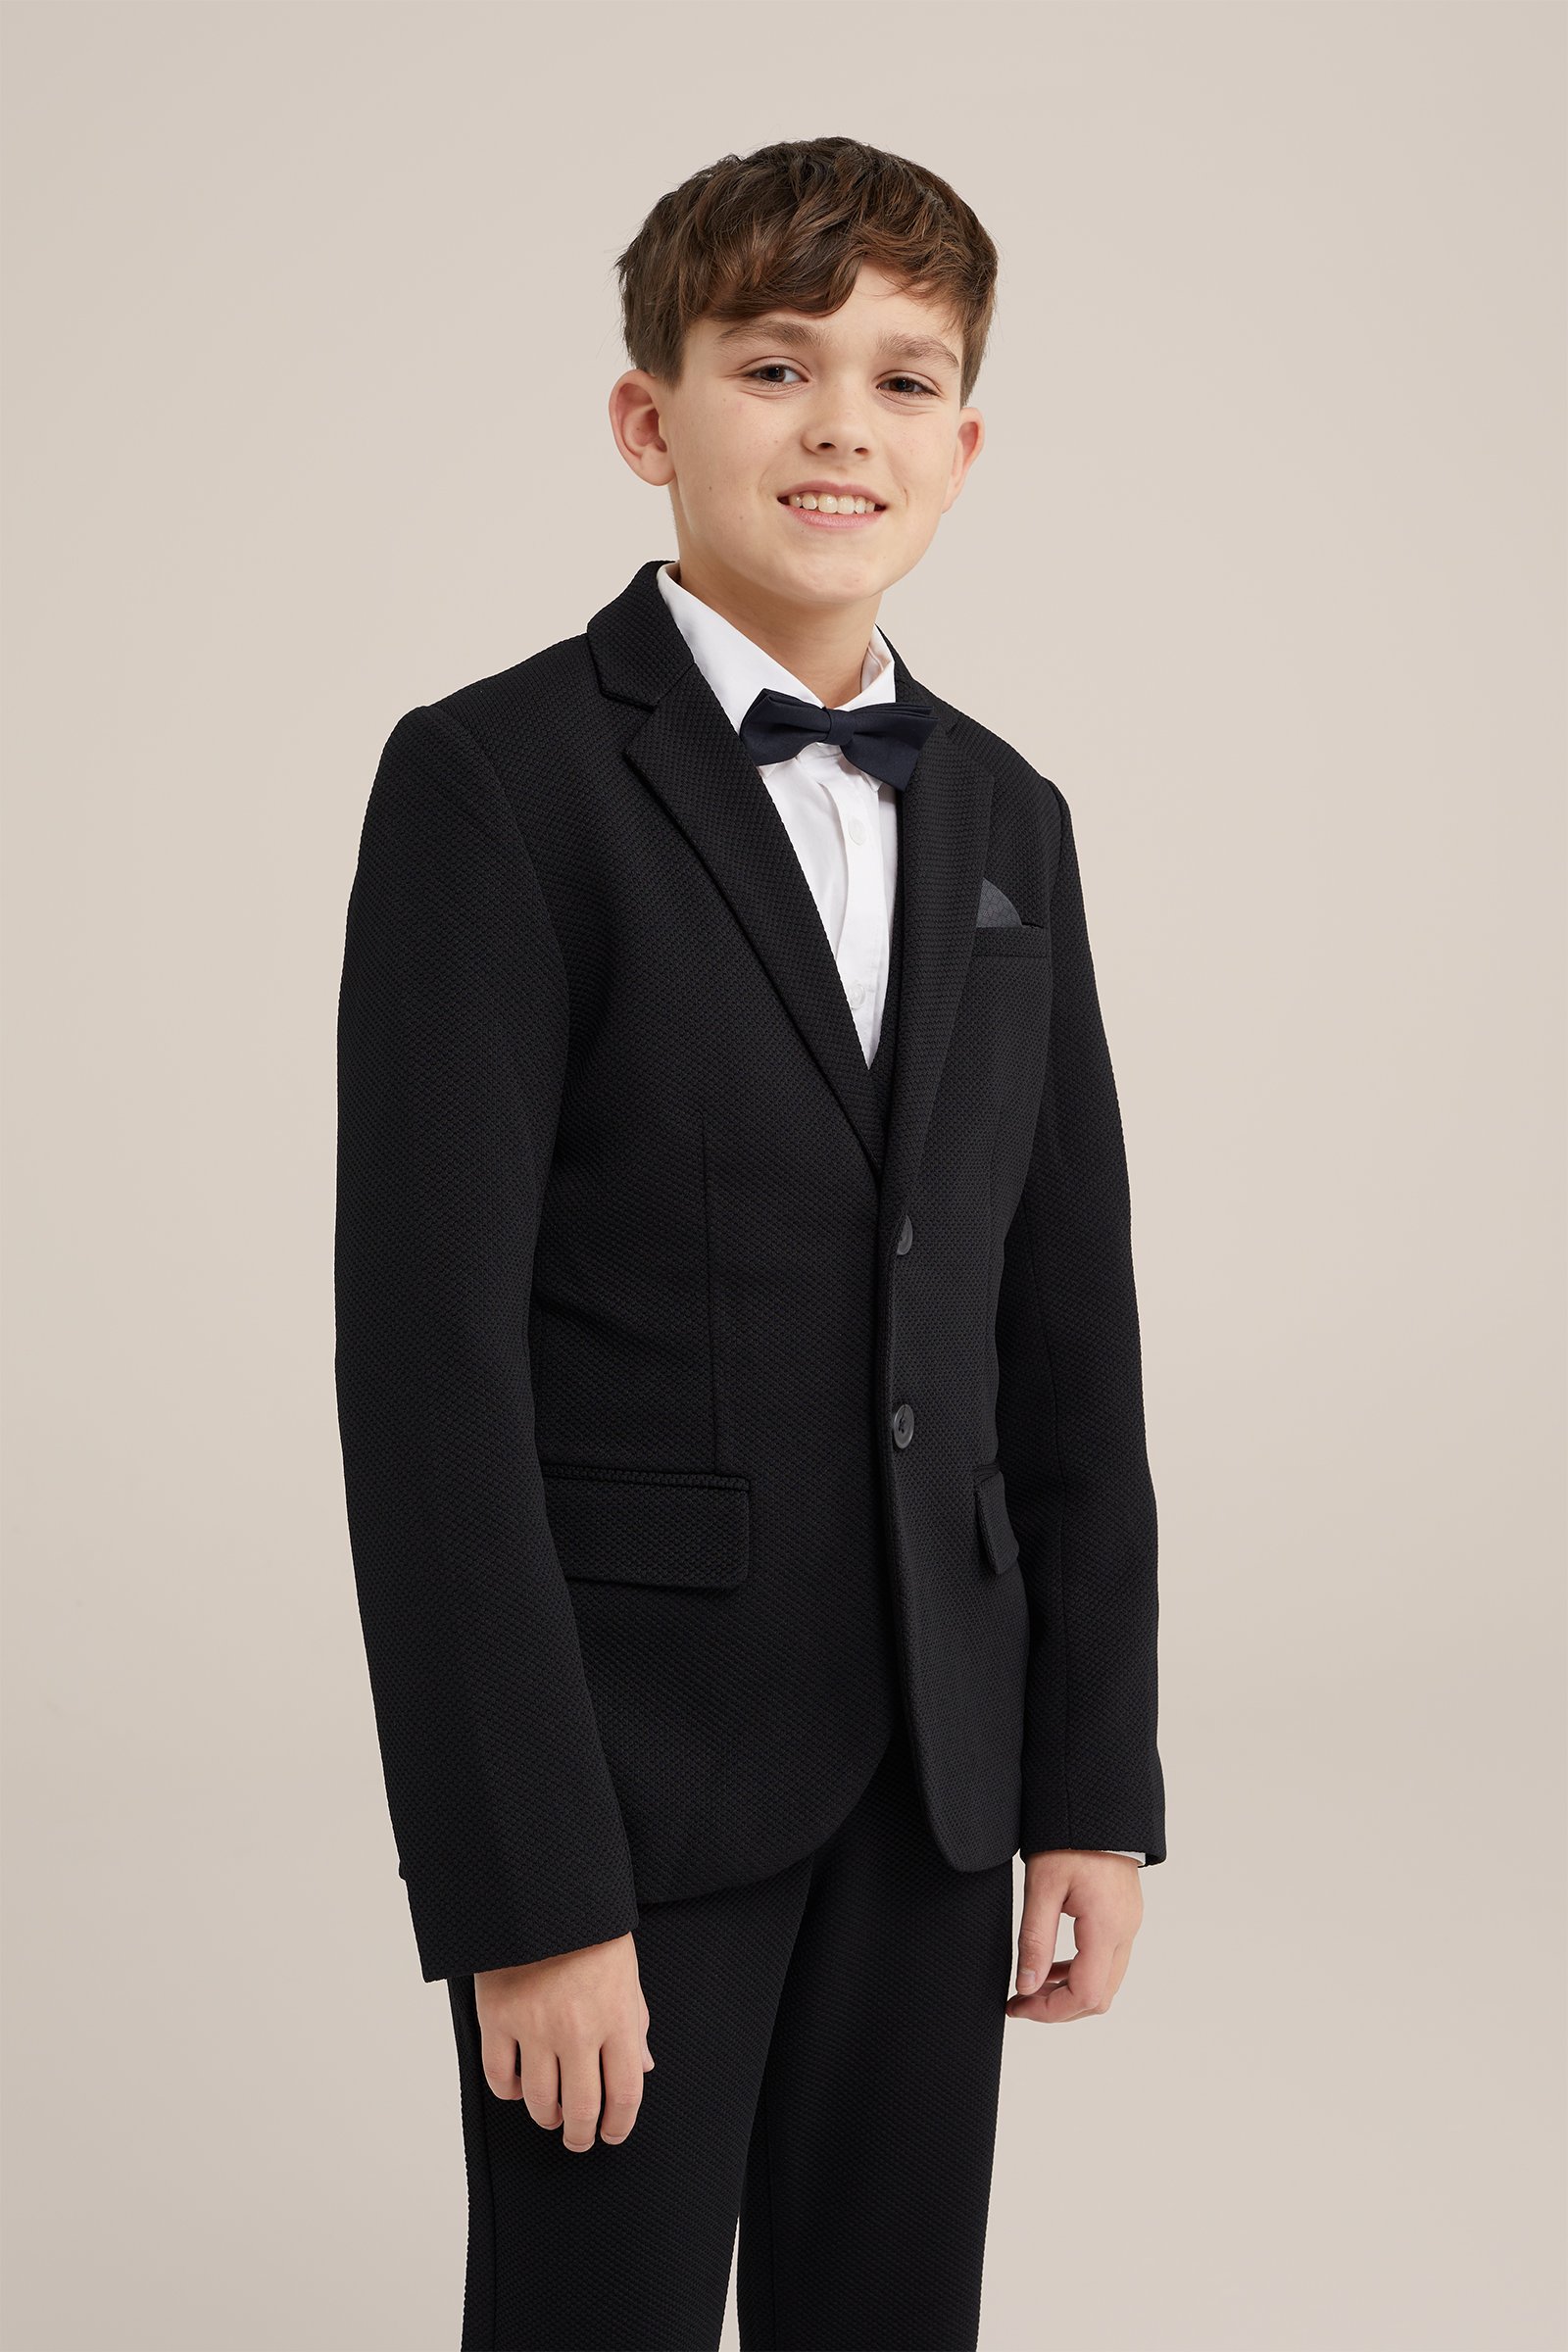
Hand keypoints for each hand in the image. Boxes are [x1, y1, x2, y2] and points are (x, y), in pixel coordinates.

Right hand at [474, 1933, 654, 2149]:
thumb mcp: (627, 1974)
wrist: (543, 1892)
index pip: (626, 2092)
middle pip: (582, 2107)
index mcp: (617, 2017)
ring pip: (540, 2101)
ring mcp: (535, 2026)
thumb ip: (635, 2024)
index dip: (620, 2124)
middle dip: (582, 2135)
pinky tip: (519, 2088)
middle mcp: (578, 2029)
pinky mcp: (497, 2017)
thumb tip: (642, 2068)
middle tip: (579, 2140)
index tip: (612, 2134)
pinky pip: (500, 2076)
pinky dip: (509, 2092)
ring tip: (552, 2117)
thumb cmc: (591, 1932)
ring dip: (548, 2118)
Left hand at [1007, 1849, 1142, 2022]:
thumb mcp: (1042, 1887)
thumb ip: (1035, 1940)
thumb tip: (1027, 1986)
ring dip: (1070, 1991)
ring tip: (1033, 1983)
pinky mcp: (1125, 1916)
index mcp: (1106, 1927)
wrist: (1097, 1805)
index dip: (1050, 2011)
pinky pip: (1108, 1960)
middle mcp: (1125, 1931)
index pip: (1085, 1995)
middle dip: (1059, 2008)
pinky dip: (1082, 1971)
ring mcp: (1130, 1924)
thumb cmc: (1070, 1837)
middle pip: (1100, 1998)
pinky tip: (1054, 1963)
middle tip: (1022, 2001)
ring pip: (1106, 1982)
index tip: (1018, 2007)